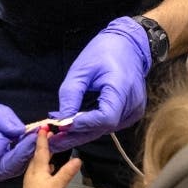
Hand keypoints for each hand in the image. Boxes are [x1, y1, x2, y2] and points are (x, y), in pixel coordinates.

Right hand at [0, 72, 33, 181]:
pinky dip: (20, 156)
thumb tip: (20, 131)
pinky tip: (29, 144)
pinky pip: (8, 167)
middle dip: (17, 155)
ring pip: (6, 170)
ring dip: (22, 156)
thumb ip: (3, 120)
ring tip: (33, 140)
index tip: (6, 133)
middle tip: (33, 139)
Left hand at [20, 128, 81, 187]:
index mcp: (37, 168)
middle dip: (43, 144)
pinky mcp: (32, 187)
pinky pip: (38, 170)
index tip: (44, 127)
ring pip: (37, 163)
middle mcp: (32, 172)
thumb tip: (77, 159)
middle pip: (37, 155)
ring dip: (44, 154)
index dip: (43, 138)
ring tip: (51, 149)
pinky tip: (50, 168)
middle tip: (50, 135)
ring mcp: (31, 180)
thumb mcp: (58, 185)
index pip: (40, 149)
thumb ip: (67, 172)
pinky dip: (44, 165)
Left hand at [53, 17, 151, 150]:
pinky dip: (92, 127)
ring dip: (82, 133)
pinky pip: (109, 125)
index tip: (61, 126)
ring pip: (105, 130)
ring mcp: (134, 110)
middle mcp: (132, 104)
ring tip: (59, 137)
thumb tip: (62, 120)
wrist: (129, 45)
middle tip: (53, 141)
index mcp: (122, 88)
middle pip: (103, 128)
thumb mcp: (82, 69)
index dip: (83, 124)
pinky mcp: (132, 114)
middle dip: (76, 135)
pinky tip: (76, 128)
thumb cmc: (105, 52)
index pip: (105, 117)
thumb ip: (71, 95)